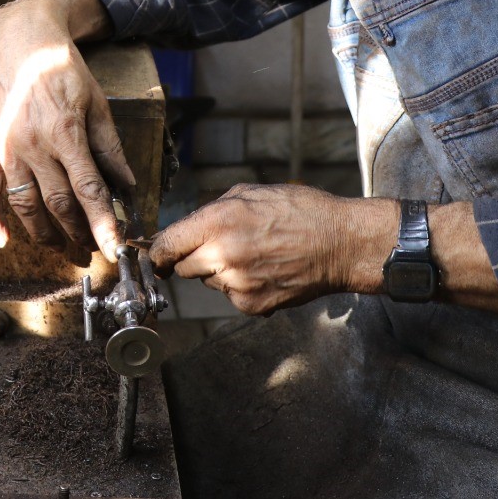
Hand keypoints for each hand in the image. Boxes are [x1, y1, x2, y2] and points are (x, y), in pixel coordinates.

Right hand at [0, 0, 134, 256]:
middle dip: (76, 233)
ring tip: (58, 245)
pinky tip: (4, 238)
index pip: (88, 190)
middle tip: (90, 249)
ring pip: (24, 204)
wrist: (21, 41)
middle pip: (57, 203)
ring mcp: (7, 147)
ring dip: (43, 231)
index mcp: (67, 133)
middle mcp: (35, 145)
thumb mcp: (97, 104)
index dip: (102, 224)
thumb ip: (109, 148)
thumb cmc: (62, 70)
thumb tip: (127, 184)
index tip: (112, 248)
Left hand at [150, 183, 359, 315]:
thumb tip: (189, 228)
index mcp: (218, 222)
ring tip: (253, 254)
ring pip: (209, 282)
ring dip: (220, 271)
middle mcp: (222, 255)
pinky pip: (231, 297)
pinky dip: (242, 287)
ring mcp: (237, 284)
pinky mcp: (252, 305)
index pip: (166, 246)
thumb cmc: (299, 211)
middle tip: (219, 247)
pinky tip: (265, 270)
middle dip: (194, 258)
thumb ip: (213, 211)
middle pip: (183, 268)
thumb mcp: (250, 194)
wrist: (339, 243)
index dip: (158, 253)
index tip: (158, 256)